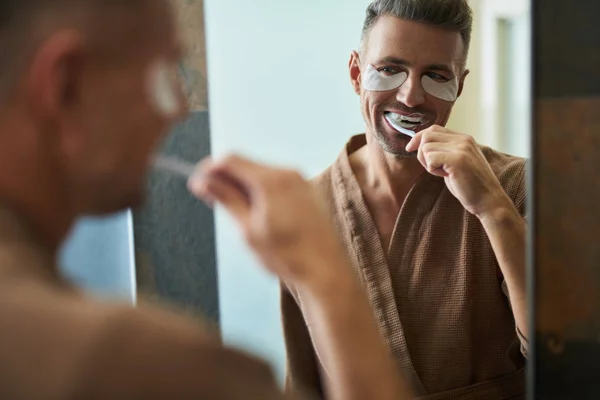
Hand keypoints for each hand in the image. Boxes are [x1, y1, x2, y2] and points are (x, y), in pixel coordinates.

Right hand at [187, 155, 348, 288]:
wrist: (325, 270)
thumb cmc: (287, 256)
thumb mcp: (248, 229)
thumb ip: (225, 199)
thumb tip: (202, 181)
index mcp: (271, 180)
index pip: (231, 159)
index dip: (210, 169)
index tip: (198, 183)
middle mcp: (288, 173)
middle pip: (246, 164)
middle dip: (226, 178)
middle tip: (212, 200)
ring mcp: (300, 180)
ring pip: (260, 173)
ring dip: (243, 186)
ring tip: (237, 213)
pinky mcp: (306, 190)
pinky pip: (276, 181)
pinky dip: (261, 191)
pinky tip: (258, 214)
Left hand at [405, 125, 510, 216]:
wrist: (488, 200)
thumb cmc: (470, 185)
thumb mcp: (457, 161)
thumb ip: (445, 150)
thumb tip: (421, 145)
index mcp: (464, 138)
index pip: (433, 129)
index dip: (418, 137)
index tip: (410, 148)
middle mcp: (463, 139)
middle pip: (426, 136)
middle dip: (421, 153)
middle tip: (433, 168)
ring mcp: (461, 148)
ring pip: (426, 148)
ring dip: (428, 163)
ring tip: (443, 173)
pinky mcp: (457, 159)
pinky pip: (430, 158)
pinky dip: (432, 169)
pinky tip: (446, 176)